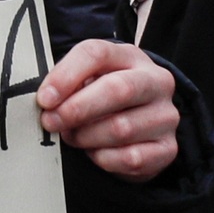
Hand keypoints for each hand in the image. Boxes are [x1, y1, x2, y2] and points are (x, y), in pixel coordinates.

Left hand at [36, 38, 181, 181]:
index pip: (97, 53)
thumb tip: (47, 100)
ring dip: (86, 137)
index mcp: (130, 56)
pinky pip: (130, 158)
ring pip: (121, 128)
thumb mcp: (87, 81)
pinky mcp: (168, 148)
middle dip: (77, 109)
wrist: (140, 129)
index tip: (45, 98)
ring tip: (72, 137)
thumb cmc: (104, 99)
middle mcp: (156, 82)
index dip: (67, 76)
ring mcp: (166, 116)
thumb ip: (69, 83)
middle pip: (118, 89)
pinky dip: (103, 159)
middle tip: (51, 122)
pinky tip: (95, 153)